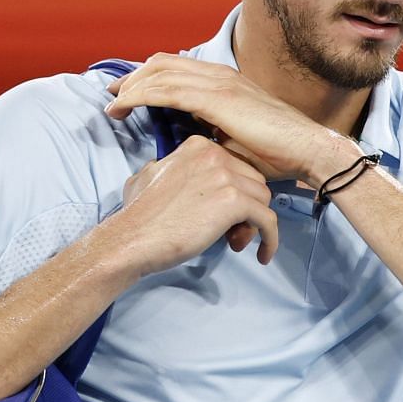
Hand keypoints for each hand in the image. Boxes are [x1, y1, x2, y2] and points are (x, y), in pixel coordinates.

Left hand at [106, 55, 354, 187]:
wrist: (306, 150)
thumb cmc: (277, 153)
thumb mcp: (235, 139)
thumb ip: (211, 133)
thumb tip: (191, 143)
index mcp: (224, 81)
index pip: (176, 68)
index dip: (147, 77)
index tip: (127, 94)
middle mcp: (218, 74)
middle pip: (162, 64)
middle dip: (133, 77)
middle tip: (113, 94)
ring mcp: (217, 83)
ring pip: (158, 73)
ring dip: (131, 87)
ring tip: (113, 104)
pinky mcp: (214, 98)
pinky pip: (164, 91)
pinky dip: (138, 96)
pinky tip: (123, 107)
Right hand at [110, 134, 279, 274]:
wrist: (132, 238)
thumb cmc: (139, 215)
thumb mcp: (148, 176)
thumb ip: (165, 167)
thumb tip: (163, 168)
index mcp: (199, 146)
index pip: (237, 167)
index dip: (234, 192)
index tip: (222, 212)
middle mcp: (214, 154)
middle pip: (254, 182)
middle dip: (247, 208)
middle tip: (230, 231)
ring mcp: (225, 176)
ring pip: (264, 200)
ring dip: (253, 224)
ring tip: (234, 242)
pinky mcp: (234, 202)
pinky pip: (268, 220)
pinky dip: (270, 240)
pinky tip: (263, 255)